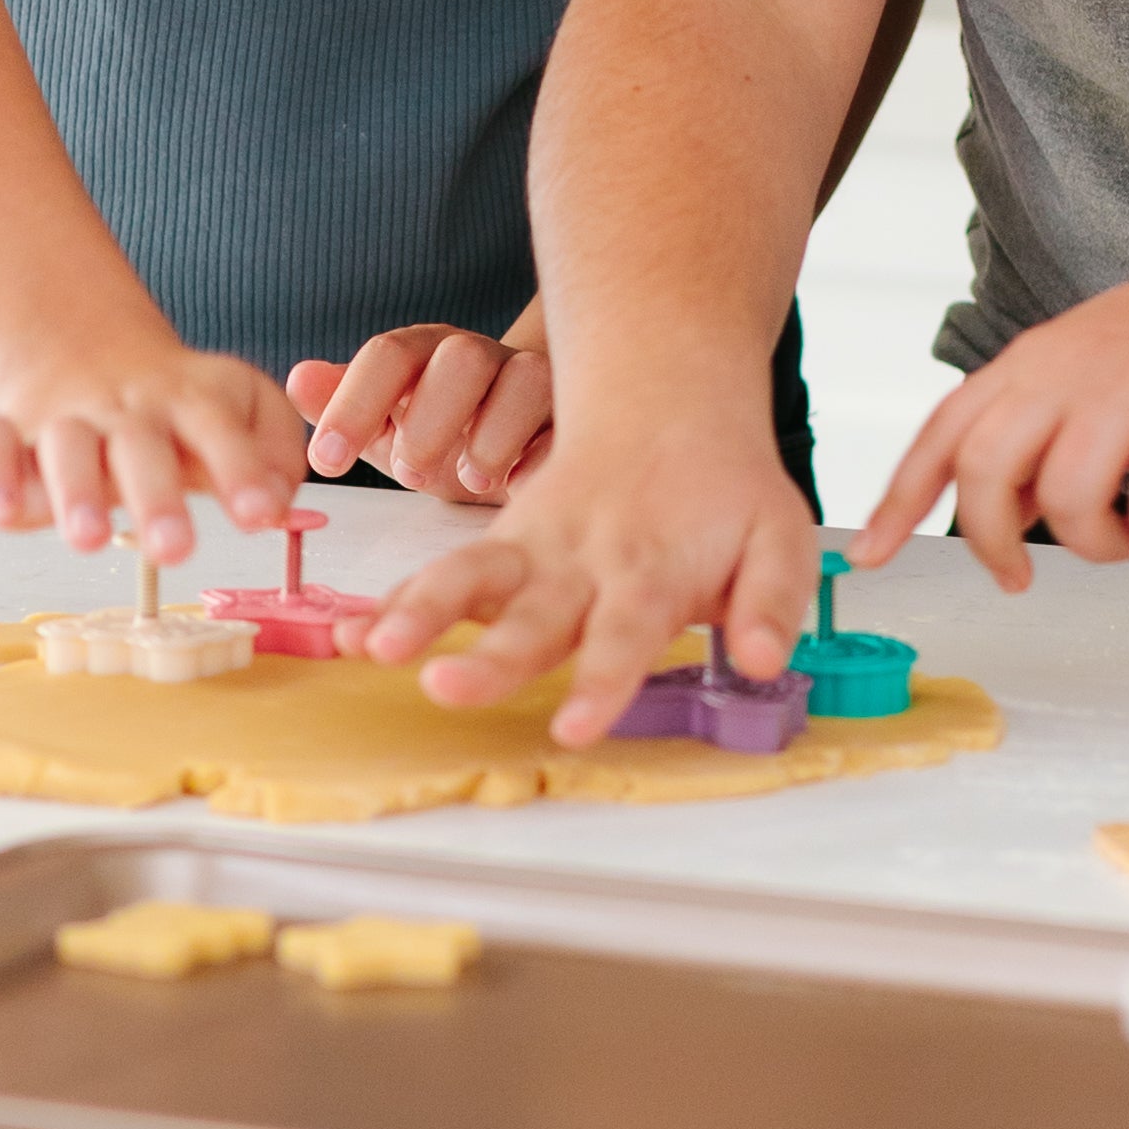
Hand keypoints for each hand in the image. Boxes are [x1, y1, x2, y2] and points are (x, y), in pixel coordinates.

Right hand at [0, 340, 309, 568]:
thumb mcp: (238, 403)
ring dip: (77, 491)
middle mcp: (126, 408)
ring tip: (91, 539)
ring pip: (66, 445)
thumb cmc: (172, 403)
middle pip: (140, 445)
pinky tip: (5, 511)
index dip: (242, 469)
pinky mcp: (7, 429)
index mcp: (189, 398)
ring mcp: (64, 417)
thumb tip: (283, 503)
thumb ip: (273, 451)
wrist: (79, 343)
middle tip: (175, 549)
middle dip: (157, 497)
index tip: (263, 515)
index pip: (219, 427)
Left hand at [288, 321, 554, 501]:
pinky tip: (518, 489)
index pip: (388, 354)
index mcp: (424, 353)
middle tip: (409, 473)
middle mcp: (479, 356)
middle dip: (432, 419)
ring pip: (526, 378)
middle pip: (461, 358)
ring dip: (493, 435)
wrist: (506, 444)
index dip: (355, 404)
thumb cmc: (436, 433)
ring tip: (470, 482)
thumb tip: (297, 379)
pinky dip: (543, 457)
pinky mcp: (569, 416)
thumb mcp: (382, 425)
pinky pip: (570, 424)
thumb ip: (340, 404)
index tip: (328, 462)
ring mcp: (530, 379)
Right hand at [364, 415, 816, 750]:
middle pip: (532, 615)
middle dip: (489, 657)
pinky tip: (350, 635)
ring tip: (374, 648)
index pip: (624, 633)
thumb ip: (774, 598)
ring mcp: (534, 549)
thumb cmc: (726, 487)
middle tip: (446, 690)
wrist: (669, 400)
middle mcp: (583, 562)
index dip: (599, 681)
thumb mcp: (779, 533)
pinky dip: (394, 602)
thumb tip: (765, 659)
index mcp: (650, 569)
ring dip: (421, 613)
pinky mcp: (502, 544)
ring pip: (469, 578)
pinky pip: (442, 572)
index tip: (572, 727)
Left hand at [855, 250, 1128, 586]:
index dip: (899, 496)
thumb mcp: (1102, 360)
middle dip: (990, 540)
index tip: (868, 554)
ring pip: (1066, 504)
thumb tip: (1001, 505)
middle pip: (985, 471)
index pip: (946, 428)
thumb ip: (1046, 420)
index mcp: (1043, 355)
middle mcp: (1075, 367)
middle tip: (1019, 574)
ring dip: (1097, 544)